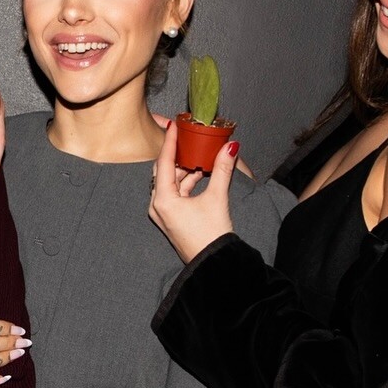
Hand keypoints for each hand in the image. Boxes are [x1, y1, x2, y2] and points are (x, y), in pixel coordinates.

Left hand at [147, 117, 237, 262]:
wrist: (214, 263)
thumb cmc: (212, 234)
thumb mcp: (217, 197)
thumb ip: (222, 169)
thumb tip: (230, 147)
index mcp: (163, 199)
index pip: (163, 162)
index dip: (170, 141)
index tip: (174, 125)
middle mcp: (157, 206)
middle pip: (163, 171)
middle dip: (177, 155)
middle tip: (187, 139)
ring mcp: (162, 213)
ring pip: (170, 182)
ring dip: (184, 170)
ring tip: (201, 156)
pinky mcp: (170, 218)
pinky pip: (174, 193)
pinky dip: (186, 182)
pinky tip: (201, 174)